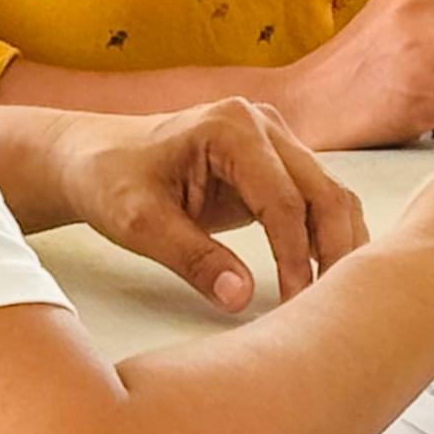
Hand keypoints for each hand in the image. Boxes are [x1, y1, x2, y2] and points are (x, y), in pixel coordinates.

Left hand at [55, 100, 366, 313]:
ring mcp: (274, 141)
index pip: (282, 199)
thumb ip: (193, 258)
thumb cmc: (110, 181)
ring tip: (334, 300)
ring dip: (339, 247)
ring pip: (330, 196)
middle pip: (323, 193)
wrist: (95, 158)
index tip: (294, 303)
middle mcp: (264, 124)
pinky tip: (324, 278)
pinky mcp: (276, 164)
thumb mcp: (139, 224)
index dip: (294, 256)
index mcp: (232, 127)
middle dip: (335, 252)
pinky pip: (315, 202)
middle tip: (331, 309)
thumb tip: (241, 298)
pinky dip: (325, 239)